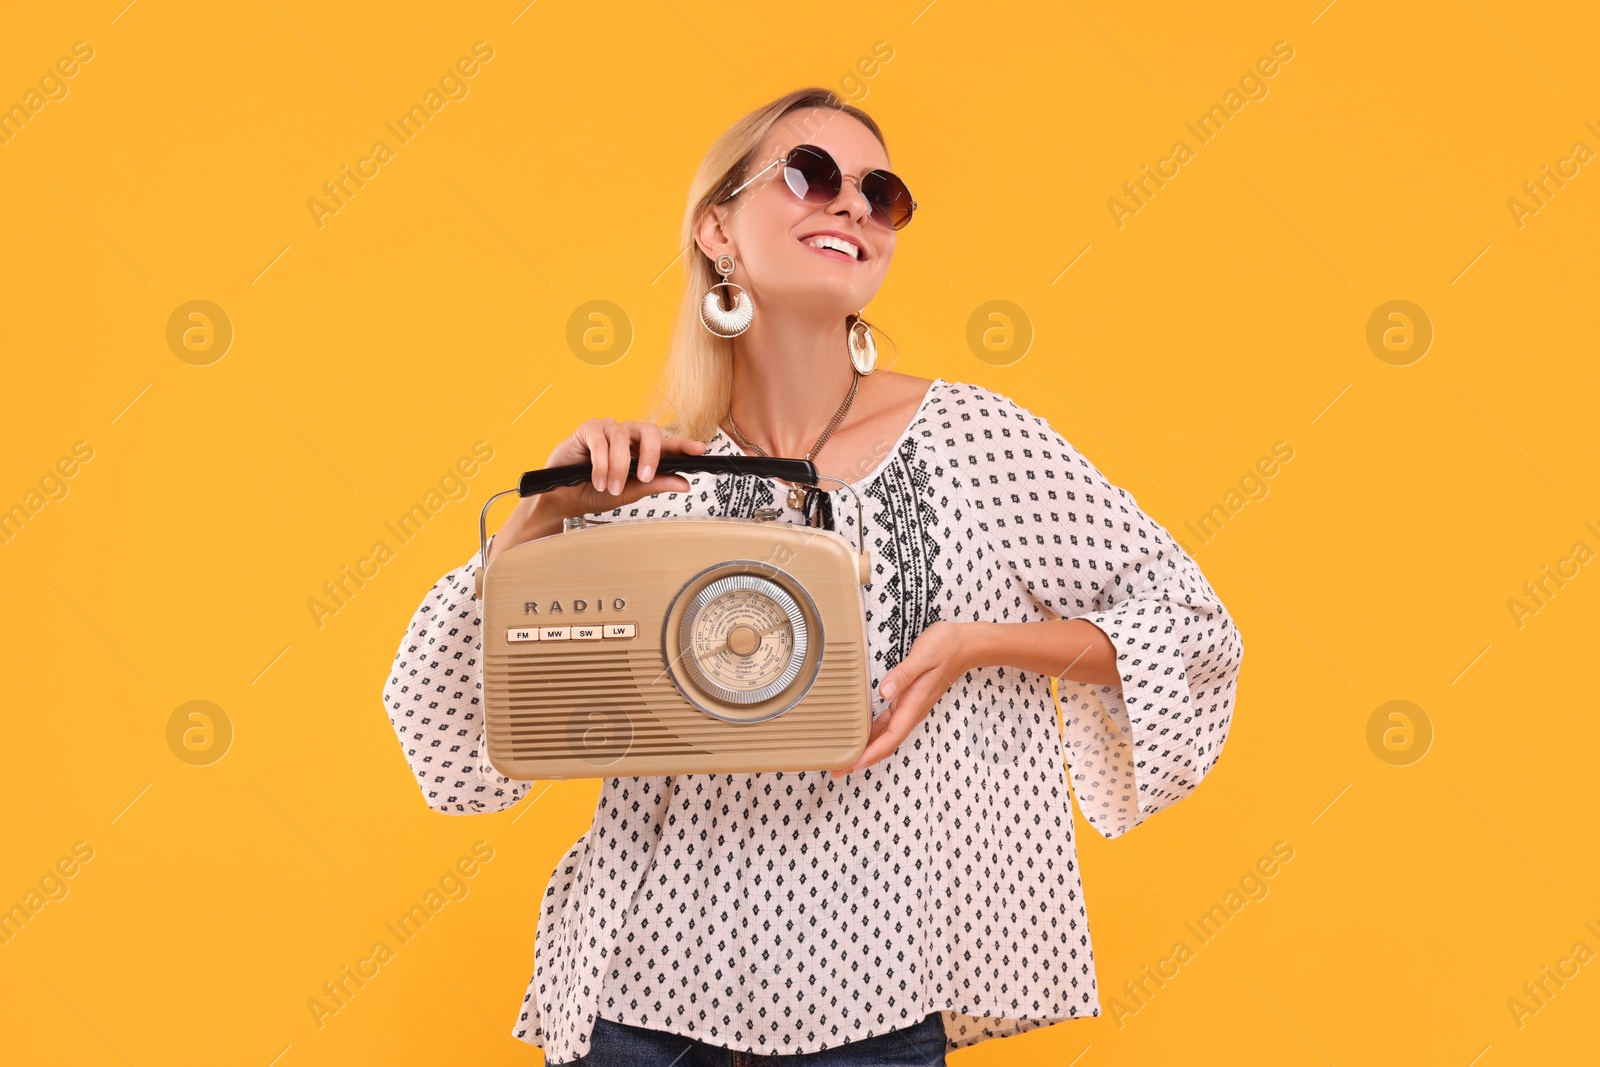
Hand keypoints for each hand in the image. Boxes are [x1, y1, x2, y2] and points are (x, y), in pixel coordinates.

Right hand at [488, 419, 707, 564]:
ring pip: (622, 439)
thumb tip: (684, 483)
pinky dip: (601, 463)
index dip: (684, 445)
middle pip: (649, 431)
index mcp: (640, 450)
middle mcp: (627, 435)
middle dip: (650, 454)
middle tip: (644, 476)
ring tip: (611, 488)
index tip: (701, 450)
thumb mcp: (630, 492)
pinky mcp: (588, 428)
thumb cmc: (596, 493)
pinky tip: (597, 479)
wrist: (564, 500)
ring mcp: (607, 429)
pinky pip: (600, 440)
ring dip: (618, 468)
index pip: (666, 445)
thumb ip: (656, 484)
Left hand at [832, 620, 974, 777]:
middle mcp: (912, 711)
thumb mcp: (923, 656)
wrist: (964, 646)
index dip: (870, 755)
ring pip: (886, 736)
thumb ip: (903, 675)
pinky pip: (888, 724)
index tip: (852, 765)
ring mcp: (910, 707)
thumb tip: (884, 692)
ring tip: (845, 757)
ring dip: (866, 749)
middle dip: (862, 759)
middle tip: (838, 770)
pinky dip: (872, 734)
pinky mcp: (908, 700)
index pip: (890, 738)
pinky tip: (860, 735)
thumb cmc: (946, 648)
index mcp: (914, 704)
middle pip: (885, 744)